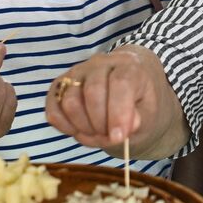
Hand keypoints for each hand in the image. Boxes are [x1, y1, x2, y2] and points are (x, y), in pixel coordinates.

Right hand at [44, 48, 163, 150]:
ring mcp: (76, 73)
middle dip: (100, 124)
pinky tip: (79, 131)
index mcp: (128, 66)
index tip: (119, 138)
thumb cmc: (140, 101)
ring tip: (97, 134)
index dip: (118, 113)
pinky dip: (64, 126)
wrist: (129, 88)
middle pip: (92, 93)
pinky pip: (53, 107)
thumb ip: (139, 120)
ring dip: (82, 127)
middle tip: (109, 138)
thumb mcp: (150, 113)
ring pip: (70, 101)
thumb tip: (122, 129)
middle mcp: (100, 64)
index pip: (121, 83)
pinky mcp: (59, 85)